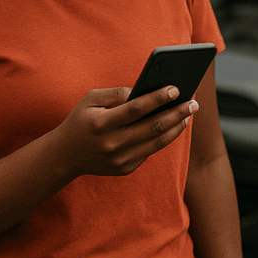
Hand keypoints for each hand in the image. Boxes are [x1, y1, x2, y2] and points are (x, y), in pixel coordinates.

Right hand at [54, 85, 198, 177]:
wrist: (64, 156)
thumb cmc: (81, 121)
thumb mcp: (90, 100)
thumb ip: (116, 92)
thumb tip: (144, 90)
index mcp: (102, 124)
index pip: (137, 109)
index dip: (158, 98)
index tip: (175, 88)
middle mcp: (112, 144)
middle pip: (154, 127)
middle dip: (177, 113)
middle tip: (193, 102)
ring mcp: (120, 159)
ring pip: (157, 142)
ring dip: (177, 127)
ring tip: (189, 114)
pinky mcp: (125, 169)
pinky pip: (150, 151)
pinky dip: (164, 138)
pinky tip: (175, 126)